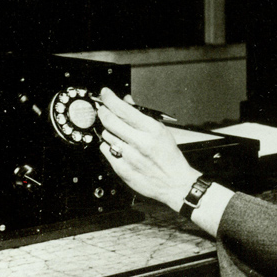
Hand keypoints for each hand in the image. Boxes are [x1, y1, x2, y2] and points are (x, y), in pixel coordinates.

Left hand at [96, 88, 200, 210]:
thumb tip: (127, 102)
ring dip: (108, 130)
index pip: (124, 110)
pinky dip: (109, 146)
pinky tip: (117, 146)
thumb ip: (142, 115)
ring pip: (106, 135)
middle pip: (110, 121)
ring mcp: (129, 157)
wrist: (174, 183)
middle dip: (103, 111)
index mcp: (151, 130)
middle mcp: (139, 142)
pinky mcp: (121, 169)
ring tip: (117, 131)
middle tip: (103, 109)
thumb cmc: (169, 157)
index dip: (110, 99)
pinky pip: (106, 151)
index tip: (105, 94)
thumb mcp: (161, 130)